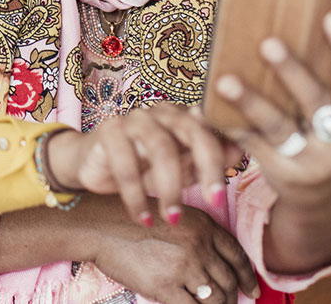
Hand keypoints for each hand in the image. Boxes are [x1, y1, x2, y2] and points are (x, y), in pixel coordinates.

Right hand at [45, 103, 241, 226]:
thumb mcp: (176, 169)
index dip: (222, 159)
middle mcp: (159, 112)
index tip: (225, 195)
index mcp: (180, 117)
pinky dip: (136, 196)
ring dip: (170, 187)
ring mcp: (132, 119)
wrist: (90, 165)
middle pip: (191, 131)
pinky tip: (143, 218)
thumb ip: (204, 161)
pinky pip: (126, 165)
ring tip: (173, 218)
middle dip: (207, 167)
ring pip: (161, 148)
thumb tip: (240, 152)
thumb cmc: (139, 165)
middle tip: (215, 203)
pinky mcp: (108, 132)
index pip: (210, 130)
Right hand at [87, 198, 259, 303]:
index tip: (251, 288)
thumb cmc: (128, 218)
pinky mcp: (166, 286)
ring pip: (216, 299)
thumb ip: (195, 234)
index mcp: (202, 224)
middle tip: (229, 303)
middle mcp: (198, 244)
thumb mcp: (170, 214)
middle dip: (232, 296)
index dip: (247, 276)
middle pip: (228, 280)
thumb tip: (214, 263)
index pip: (236, 255)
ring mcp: (183, 267)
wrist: (97, 225)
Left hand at [212, 11, 330, 271]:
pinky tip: (202, 108)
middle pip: (316, 101)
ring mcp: (315, 162)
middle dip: (291, 72)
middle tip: (267, 43)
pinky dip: (226, 124)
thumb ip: (329, 85)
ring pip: (278, 126)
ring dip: (250, 101)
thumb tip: (290, 24)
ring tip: (224, 79)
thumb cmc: (330, 141)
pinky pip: (250, 144)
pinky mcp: (284, 174)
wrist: (325, 203)